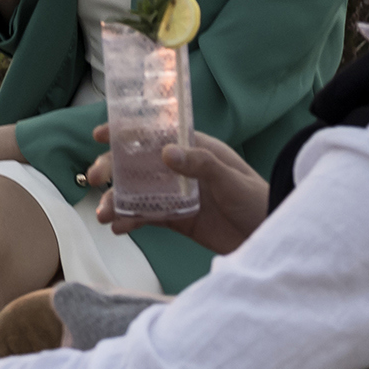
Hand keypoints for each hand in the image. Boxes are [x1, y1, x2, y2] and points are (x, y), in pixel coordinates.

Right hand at [80, 129, 269, 257]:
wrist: (273, 237)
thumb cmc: (259, 200)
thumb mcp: (233, 179)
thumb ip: (201, 165)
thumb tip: (166, 153)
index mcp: (194, 149)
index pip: (155, 134)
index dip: (126, 132)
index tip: (100, 134)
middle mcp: (181, 170)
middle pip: (138, 165)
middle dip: (112, 170)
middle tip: (95, 179)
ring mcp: (178, 195)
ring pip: (139, 193)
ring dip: (117, 200)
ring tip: (103, 214)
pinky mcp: (179, 220)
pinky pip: (149, 218)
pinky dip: (131, 221)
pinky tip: (118, 228)